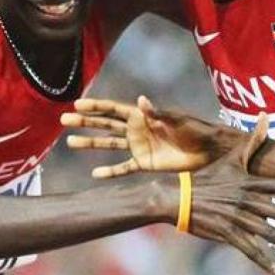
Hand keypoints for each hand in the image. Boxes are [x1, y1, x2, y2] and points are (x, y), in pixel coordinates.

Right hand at [64, 96, 238, 177]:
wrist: (210, 151)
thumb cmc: (196, 130)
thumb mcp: (177, 120)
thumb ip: (157, 113)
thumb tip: (139, 100)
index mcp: (143, 115)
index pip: (113, 110)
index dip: (95, 107)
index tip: (76, 104)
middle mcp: (137, 130)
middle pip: (105, 126)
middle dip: (85, 123)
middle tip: (63, 120)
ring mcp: (139, 147)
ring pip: (109, 145)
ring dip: (91, 144)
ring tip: (70, 142)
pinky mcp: (145, 164)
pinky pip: (124, 168)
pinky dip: (110, 171)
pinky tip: (95, 174)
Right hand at [184, 116, 274, 274]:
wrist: (179, 197)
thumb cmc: (207, 177)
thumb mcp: (231, 158)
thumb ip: (252, 141)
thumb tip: (266, 116)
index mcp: (250, 183)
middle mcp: (248, 201)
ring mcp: (238, 219)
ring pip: (271, 235)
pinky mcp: (228, 234)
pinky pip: (251, 251)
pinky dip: (266, 263)